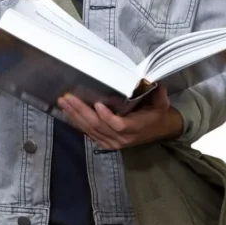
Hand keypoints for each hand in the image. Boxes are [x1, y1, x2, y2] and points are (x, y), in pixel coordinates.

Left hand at [57, 87, 183, 149]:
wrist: (159, 130)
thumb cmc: (157, 114)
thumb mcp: (161, 104)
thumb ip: (158, 94)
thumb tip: (155, 81)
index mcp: (136, 128)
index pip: (119, 125)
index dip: (107, 117)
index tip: (97, 104)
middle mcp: (122, 138)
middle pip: (98, 125)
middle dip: (81, 111)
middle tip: (68, 97)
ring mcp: (112, 142)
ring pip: (90, 129)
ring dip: (75, 115)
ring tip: (63, 102)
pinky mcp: (105, 143)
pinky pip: (89, 133)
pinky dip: (77, 122)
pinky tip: (67, 112)